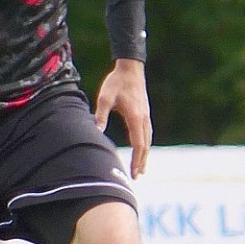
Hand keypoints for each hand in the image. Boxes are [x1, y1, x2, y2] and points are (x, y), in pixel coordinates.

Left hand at [94, 59, 151, 177]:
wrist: (130, 68)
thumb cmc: (116, 82)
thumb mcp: (105, 98)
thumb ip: (101, 115)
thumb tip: (96, 130)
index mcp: (135, 118)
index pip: (139, 145)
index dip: (137, 160)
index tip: (134, 173)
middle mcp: (144, 119)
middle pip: (145, 145)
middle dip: (142, 162)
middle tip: (137, 176)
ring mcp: (146, 115)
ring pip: (148, 139)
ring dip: (145, 154)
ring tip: (142, 167)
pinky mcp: (145, 112)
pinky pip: (148, 132)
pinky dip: (145, 144)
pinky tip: (142, 147)